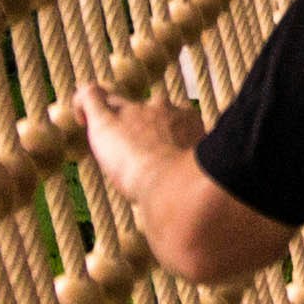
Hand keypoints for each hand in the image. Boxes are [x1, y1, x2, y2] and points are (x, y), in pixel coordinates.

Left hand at [76, 84, 207, 208]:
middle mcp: (163, 110)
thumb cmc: (195, 192)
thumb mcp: (210, 180)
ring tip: (110, 149)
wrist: (174, 189)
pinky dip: (83, 103)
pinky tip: (79, 116)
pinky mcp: (107, 122)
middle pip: (146, 110)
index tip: (163, 161)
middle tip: (137, 161)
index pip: (170, 120)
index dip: (164, 138)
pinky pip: (91, 96)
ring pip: (119, 107)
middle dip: (142, 129)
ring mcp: (134, 113)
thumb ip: (210, 179)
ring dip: (115, 124)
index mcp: (188, 121)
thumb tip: (224, 208)